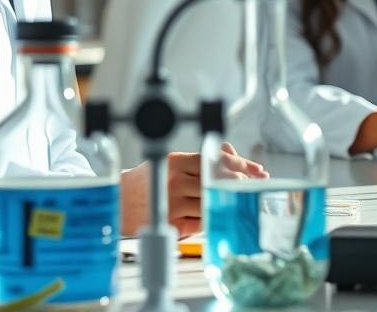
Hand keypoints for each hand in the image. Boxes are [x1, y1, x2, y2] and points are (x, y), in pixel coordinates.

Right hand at [120, 144, 267, 236]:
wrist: (119, 203)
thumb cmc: (149, 181)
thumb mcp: (172, 163)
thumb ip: (201, 160)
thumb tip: (232, 153)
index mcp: (176, 161)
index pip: (215, 160)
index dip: (241, 165)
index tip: (257, 170)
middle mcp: (175, 180)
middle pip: (218, 182)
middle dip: (237, 185)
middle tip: (248, 187)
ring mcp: (173, 203)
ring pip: (211, 202)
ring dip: (223, 202)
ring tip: (227, 201)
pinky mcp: (171, 223)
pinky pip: (201, 222)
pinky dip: (209, 218)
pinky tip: (208, 215)